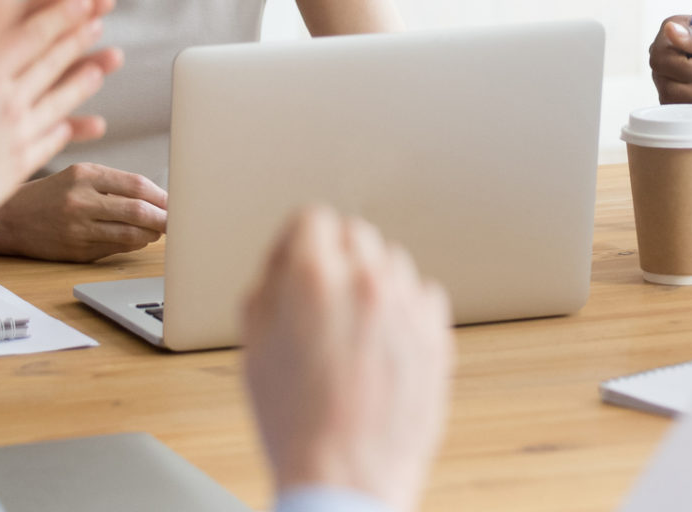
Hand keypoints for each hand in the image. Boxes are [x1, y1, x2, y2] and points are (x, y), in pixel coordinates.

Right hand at [0, 0, 121, 210]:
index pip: (27, 33)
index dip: (56, 12)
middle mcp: (1, 100)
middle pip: (49, 59)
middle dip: (77, 32)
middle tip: (103, 11)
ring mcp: (12, 132)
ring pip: (59, 98)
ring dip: (86, 75)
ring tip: (112, 57)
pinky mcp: (16, 163)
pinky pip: (52, 140)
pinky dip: (73, 129)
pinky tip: (95, 124)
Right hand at [0, 163, 167, 261]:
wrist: (11, 218)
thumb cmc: (52, 193)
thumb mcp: (80, 175)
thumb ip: (117, 184)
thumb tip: (162, 199)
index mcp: (85, 175)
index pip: (138, 185)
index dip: (163, 196)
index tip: (179, 201)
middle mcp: (81, 200)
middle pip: (139, 211)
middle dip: (165, 218)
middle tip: (178, 220)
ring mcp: (78, 228)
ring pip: (130, 234)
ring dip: (152, 234)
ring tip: (158, 230)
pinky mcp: (76, 250)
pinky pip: (116, 248)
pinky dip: (133, 244)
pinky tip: (137, 238)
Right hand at [243, 206, 453, 511]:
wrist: (348, 473)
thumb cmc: (295, 421)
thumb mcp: (254, 345)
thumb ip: (269, 286)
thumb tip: (286, 257)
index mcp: (315, 278)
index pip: (312, 218)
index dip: (299, 241)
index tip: (297, 260)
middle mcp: (368, 281)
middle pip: (355, 234)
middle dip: (336, 258)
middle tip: (320, 300)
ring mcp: (409, 305)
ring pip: (391, 263)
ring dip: (371, 282)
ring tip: (351, 331)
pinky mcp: (438, 331)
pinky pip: (422, 297)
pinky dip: (404, 310)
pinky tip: (382, 345)